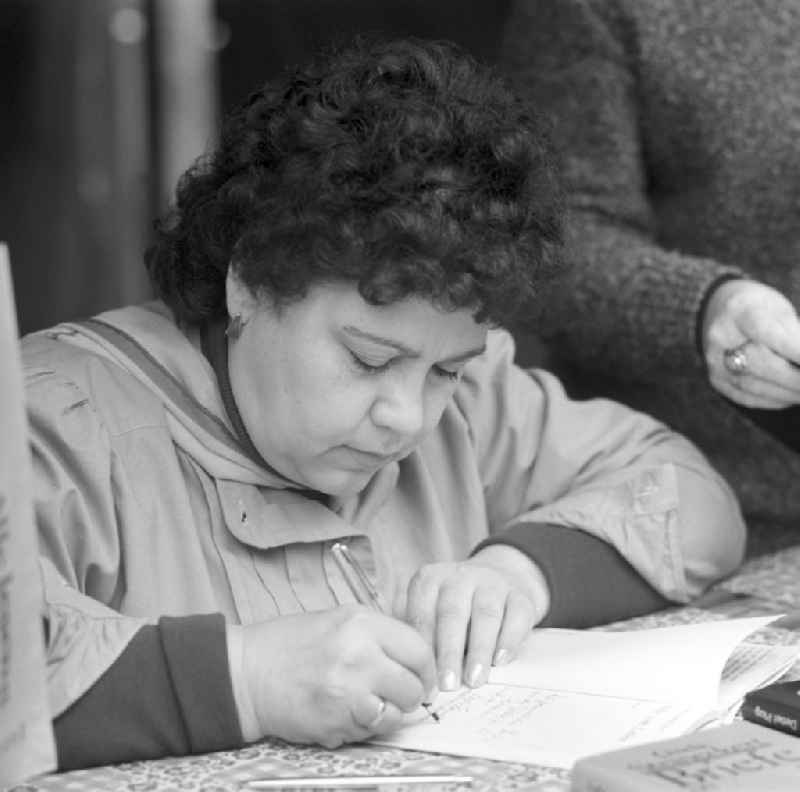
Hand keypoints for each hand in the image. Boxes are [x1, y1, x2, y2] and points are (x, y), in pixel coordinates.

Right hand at [228, 606, 435, 748]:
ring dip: (388, 714)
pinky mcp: (335, 724)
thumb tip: (416, 657)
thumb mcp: (341, 619)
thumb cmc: (293, 643)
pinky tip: (346, 711)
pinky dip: (365, 727)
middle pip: (414, 687)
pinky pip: (370, 733)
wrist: (248, 672)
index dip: (426, 667)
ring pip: (397, 716)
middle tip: (395, 692)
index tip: (422, 675)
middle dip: (410, 694)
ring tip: (367, 702)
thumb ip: (380, 635)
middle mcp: (359, 656)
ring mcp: (348, 693)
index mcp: (362, 624)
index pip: (419, 649)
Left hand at [404, 545, 547, 691]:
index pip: (422, 614)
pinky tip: (501, 661)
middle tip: (448, 684)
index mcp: (430, 580)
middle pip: (452, 614)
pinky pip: (516, 616)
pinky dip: (508, 640)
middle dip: (449, 651)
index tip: (424, 682)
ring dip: (479, 650)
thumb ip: (426, 640)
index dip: (423, 650)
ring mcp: (492, 583)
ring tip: (474, 679)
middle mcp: (459, 576)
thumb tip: (419, 679)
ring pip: (485, 615)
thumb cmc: (457, 608)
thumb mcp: (434, 613)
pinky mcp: (520, 595)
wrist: (500, 577)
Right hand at [702, 279, 799, 407]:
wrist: (720, 312)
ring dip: (791, 393)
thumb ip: (795, 335)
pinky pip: (749, 398)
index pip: (772, 335)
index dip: (798, 352)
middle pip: (763, 365)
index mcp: (740, 310)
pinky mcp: (717, 381)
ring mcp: (714, 362)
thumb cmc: (760, 308)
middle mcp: (720, 338)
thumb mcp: (779, 309)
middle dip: (797, 379)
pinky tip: (793, 396)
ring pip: (756, 387)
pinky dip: (776, 400)